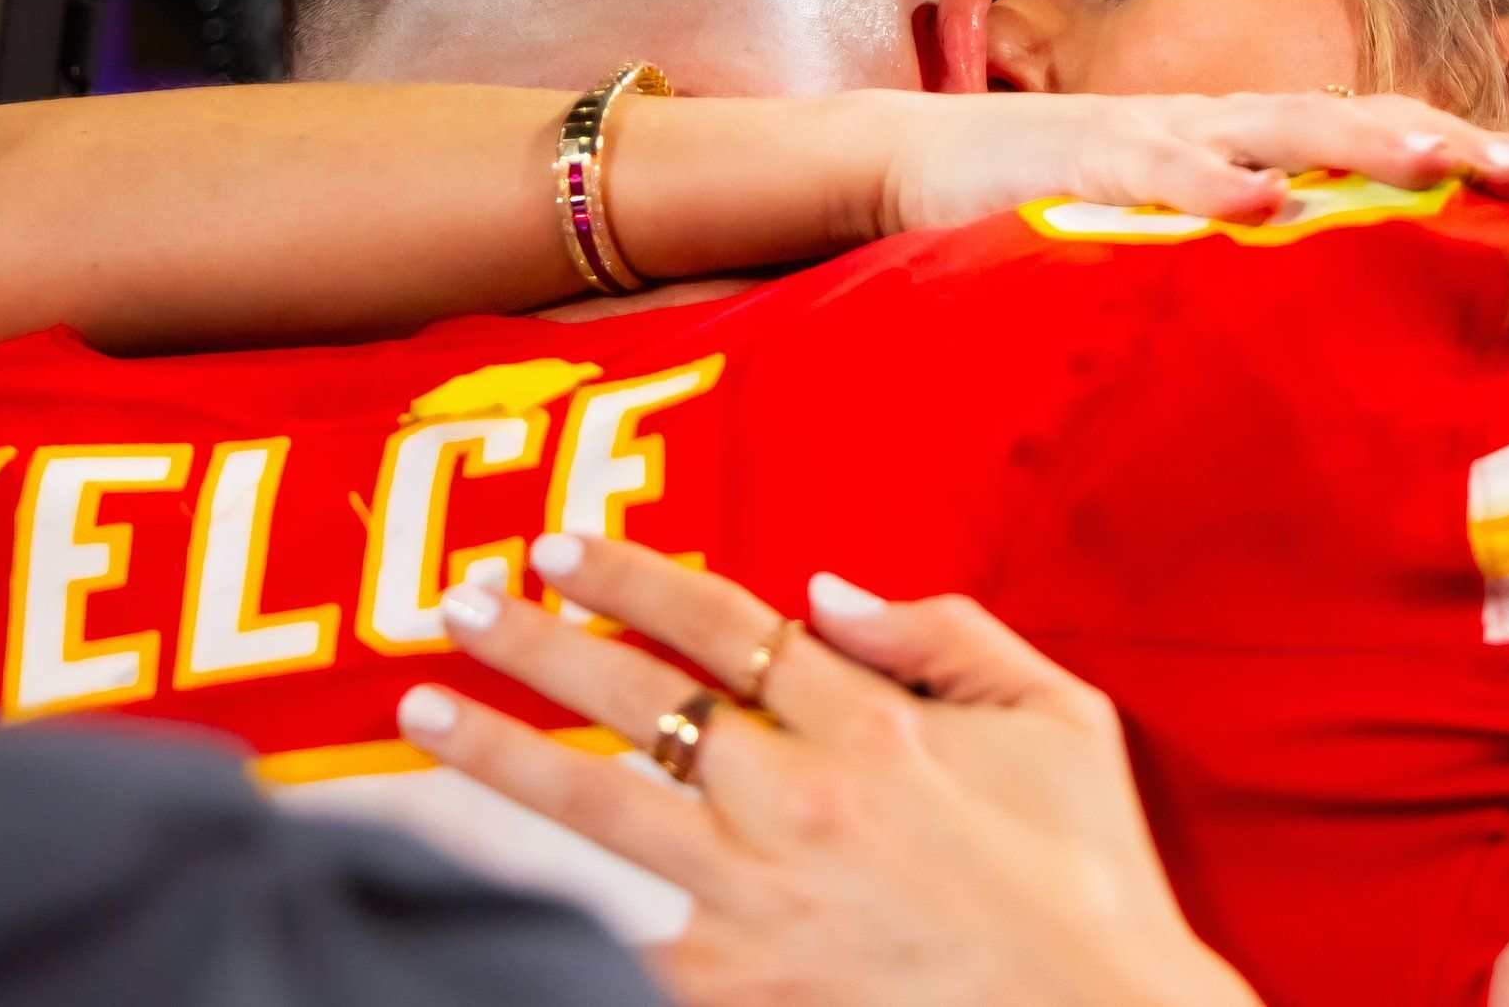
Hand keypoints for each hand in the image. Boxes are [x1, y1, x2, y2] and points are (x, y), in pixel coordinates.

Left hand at [395, 537, 1259, 1006]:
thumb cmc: (1091, 874)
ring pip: (596, 806)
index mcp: (873, 722)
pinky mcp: (736, 983)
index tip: (557, 545)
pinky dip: (566, 905)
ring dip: (497, 752)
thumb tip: (826, 591)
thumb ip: (944, 633)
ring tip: (418, 709)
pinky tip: (489, 881)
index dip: (628, 578)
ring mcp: (757, 896)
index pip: (721, 623)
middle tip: (453, 603)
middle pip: (635, 698)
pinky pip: (632, 930)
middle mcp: (799, 798)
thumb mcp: (1059, 716)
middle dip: (532, 641)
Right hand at [868, 87, 1508, 235]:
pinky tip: (1266, 205)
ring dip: (1361, 147)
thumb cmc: (1040, 203)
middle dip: (1445, 140)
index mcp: (1235, 140)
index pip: (1364, 129)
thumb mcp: (1155, 228)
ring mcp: (1150, 137)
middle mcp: (1211, 125)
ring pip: (1276, 131)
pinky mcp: (1080, 164)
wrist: (909, 160)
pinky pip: (1159, 174)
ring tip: (1437, 167)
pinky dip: (1214, 186)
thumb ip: (1230, 249)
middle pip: (1350, 120)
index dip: (1453, 142)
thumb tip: (1321, 297)